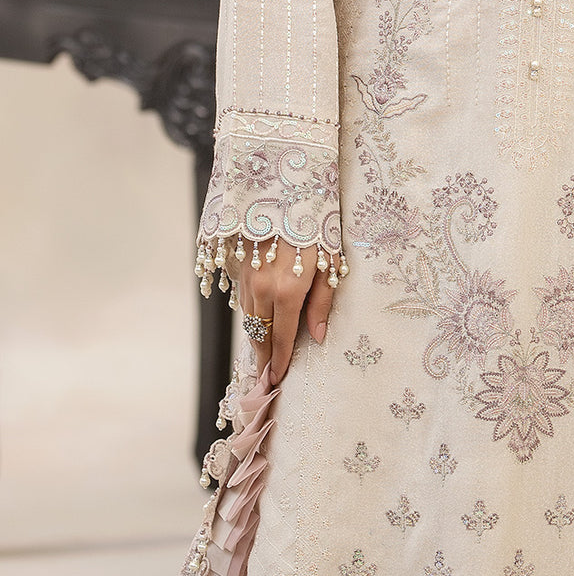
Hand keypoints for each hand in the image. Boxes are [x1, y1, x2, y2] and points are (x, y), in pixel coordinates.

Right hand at [232, 237, 334, 384]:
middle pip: (259, 335)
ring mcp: (248, 279)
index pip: (281, 338)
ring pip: (249, 320)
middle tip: (265, 381)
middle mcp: (263, 289)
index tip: (278, 380)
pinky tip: (257, 326)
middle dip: (262, 360)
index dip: (279, 362)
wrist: (287, 193)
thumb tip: (318, 336)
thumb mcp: (330, 264)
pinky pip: (243, 303)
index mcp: (288, 291)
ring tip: (262, 359)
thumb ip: (322, 302)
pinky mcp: (241, 269)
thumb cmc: (317, 227)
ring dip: (255, 340)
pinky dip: (250, 318)